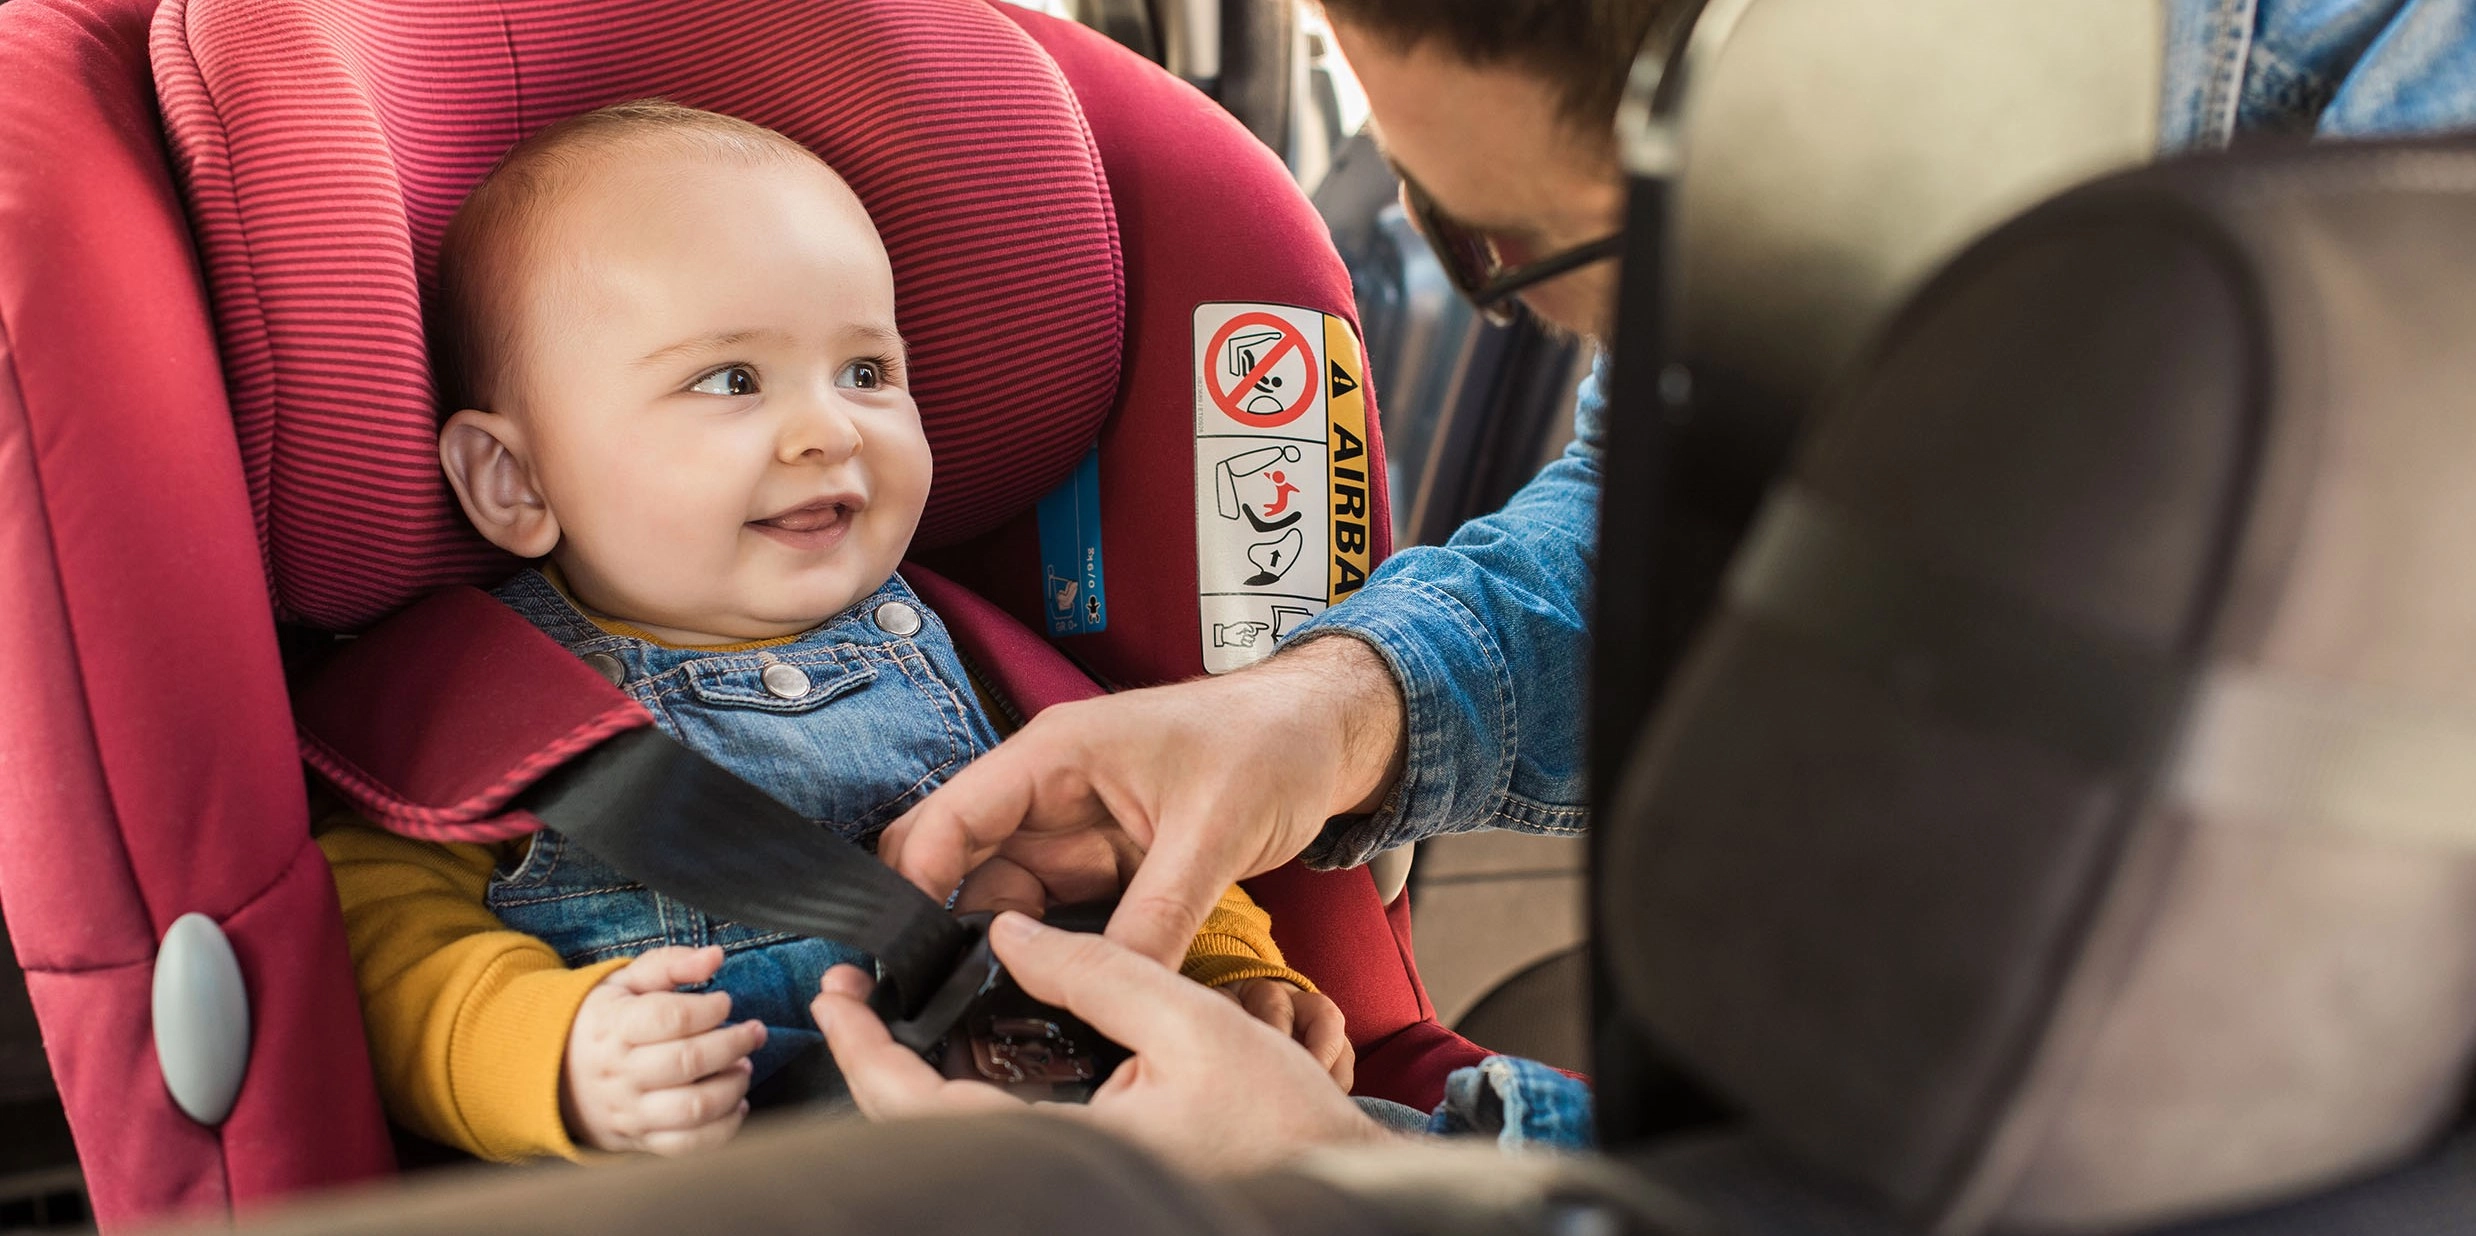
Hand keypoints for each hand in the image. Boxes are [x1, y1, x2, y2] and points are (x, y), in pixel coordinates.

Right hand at [562, 946, 767, 1155]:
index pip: (669, 1018)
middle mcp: (620, 1073)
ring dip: (733, 1086)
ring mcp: (630, 1111)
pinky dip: (724, 1127)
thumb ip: (670, 964)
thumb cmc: (603, 1022)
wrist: (555, 1075)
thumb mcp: (624, 983)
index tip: (724, 1001)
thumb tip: (714, 957)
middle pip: (688, 1062)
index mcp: (613, 1027)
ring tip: (743, 1066)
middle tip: (753, 1032)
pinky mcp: (641, 1140)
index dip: (708, 1008)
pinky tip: (736, 1103)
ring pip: (693, 1108)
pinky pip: (689, 1145)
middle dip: (734, 1044)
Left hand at [813, 912, 1395, 1174]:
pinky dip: (965, 1092)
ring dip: (915, 1076)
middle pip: (922, 1129)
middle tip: (851, 995)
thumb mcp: (1194, 1021)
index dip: (865, 1051)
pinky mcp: (1086, 1177)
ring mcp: (1068, 1179)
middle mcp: (1054, 1174)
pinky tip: (969, 1046)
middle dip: (874, 1060)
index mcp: (1067, 1150)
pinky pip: (998, 1138)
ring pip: (956, 1135)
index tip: (836, 996)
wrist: (1336, 1179)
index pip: (923, 1109)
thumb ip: (1098, 970)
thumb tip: (1009, 933)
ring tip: (897, 1010)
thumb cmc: (1282, 1119)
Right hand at [878, 636, 1406, 964]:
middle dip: (947, 929)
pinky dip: (1051, 952)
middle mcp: (1051, 791)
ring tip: (997, 1011)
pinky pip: (1057, 914)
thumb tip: (1114, 987)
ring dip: (1003, 950)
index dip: (917, 886)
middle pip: (963, 864)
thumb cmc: (1270, 745)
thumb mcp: (1214, 834)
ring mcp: (1076, 829)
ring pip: (1007, 898)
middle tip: (945, 1003)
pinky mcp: (1105, 861)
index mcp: (1056, 756)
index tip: (905, 960)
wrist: (1325, 735)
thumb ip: (1158, 916)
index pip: (952, 818)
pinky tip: (1051, 993)